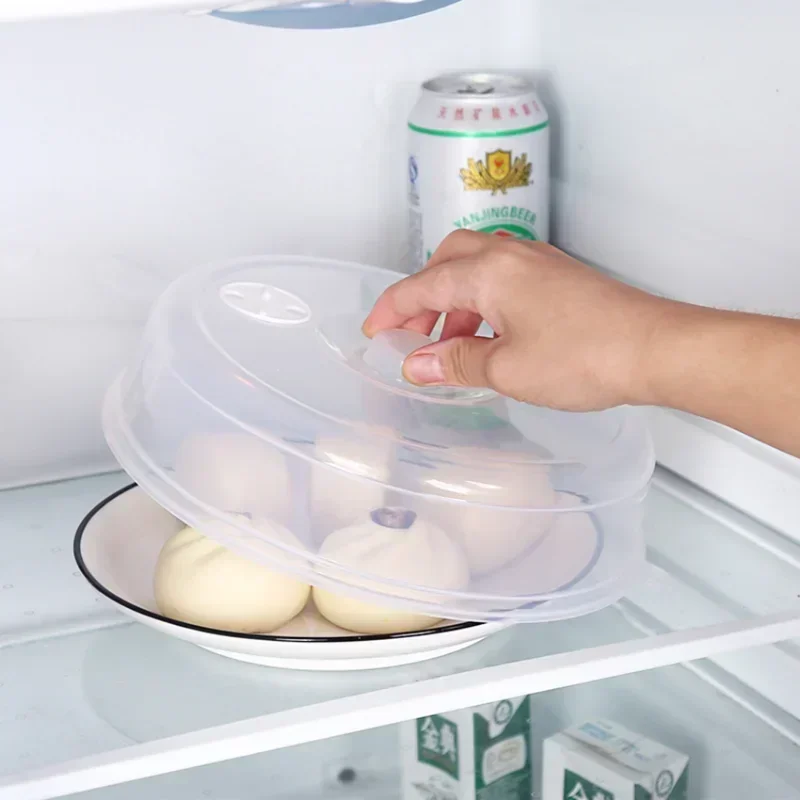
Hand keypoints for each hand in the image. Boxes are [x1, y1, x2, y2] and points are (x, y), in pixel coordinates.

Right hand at [363, 230, 672, 411]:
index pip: (421, 286)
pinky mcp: (557, 277)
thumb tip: (417, 365)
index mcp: (488, 272)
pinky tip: (487, 339)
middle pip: (446, 263)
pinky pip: (503, 280)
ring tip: (448, 349)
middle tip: (409, 335)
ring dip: (452, 304)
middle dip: (420, 298)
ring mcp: (536, 263)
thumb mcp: (506, 369)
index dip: (391, 310)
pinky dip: (482, 304)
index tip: (374, 332)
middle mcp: (510, 256)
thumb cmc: (585, 356)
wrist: (655, 349)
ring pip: (475, 270)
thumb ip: (454, 363)